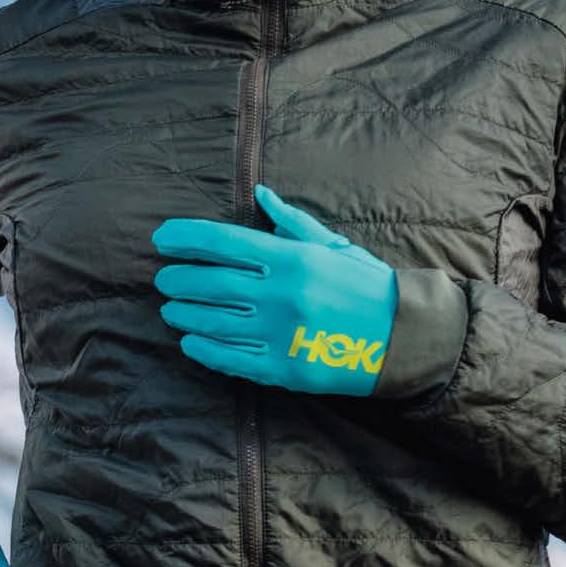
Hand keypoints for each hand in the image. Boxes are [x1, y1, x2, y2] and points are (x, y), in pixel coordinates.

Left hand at [151, 183, 397, 395]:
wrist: (403, 337)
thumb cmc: (367, 287)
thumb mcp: (334, 247)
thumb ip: (293, 223)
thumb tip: (260, 197)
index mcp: (292, 259)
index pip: (223, 242)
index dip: (185, 238)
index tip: (162, 238)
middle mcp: (281, 294)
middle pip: (210, 283)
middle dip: (178, 279)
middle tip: (163, 278)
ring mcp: (280, 334)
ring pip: (213, 322)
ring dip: (184, 313)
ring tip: (170, 309)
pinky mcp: (283, 369)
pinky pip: (230, 359)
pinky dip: (203, 349)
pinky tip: (190, 341)